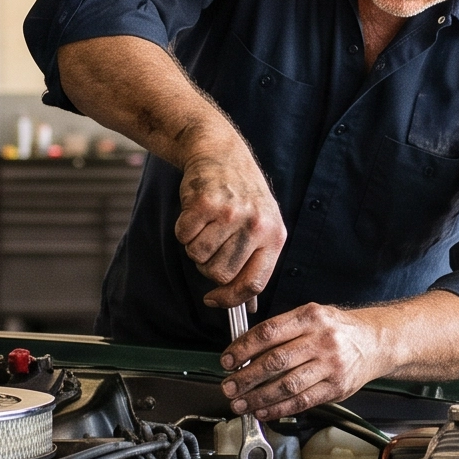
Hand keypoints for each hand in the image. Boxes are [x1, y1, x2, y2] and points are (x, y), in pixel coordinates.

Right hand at [175, 142, 284, 307]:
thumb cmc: (242, 195)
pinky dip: (184, 229)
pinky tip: (196, 213)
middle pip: (220, 274)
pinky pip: (184, 237)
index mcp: (274, 236)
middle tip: (212, 243)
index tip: (214, 300)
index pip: (254, 283)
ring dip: (195, 246)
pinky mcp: (205, 203)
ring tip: (206, 225)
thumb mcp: (261, 226)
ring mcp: (231, 214)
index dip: (230, 299)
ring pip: (199, 257)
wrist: (221, 152)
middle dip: (208, 266)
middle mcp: (256, 225)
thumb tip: (246, 305)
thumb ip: (255, 263)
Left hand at [221, 303, 384, 419]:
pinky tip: (264, 411)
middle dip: (246, 377)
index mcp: (310, 317)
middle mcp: (321, 340)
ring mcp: (330, 365)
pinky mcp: (336, 387)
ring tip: (241, 403)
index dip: (243, 348)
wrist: (376, 342)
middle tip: (229, 386)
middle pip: (275, 361)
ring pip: (287, 385)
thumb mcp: (312, 315)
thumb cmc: (339, 329)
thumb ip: (282, 330)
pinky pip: (302, 401)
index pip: (268, 333)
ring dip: (259, 397)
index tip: (227, 360)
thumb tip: (246, 351)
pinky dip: (279, 409)